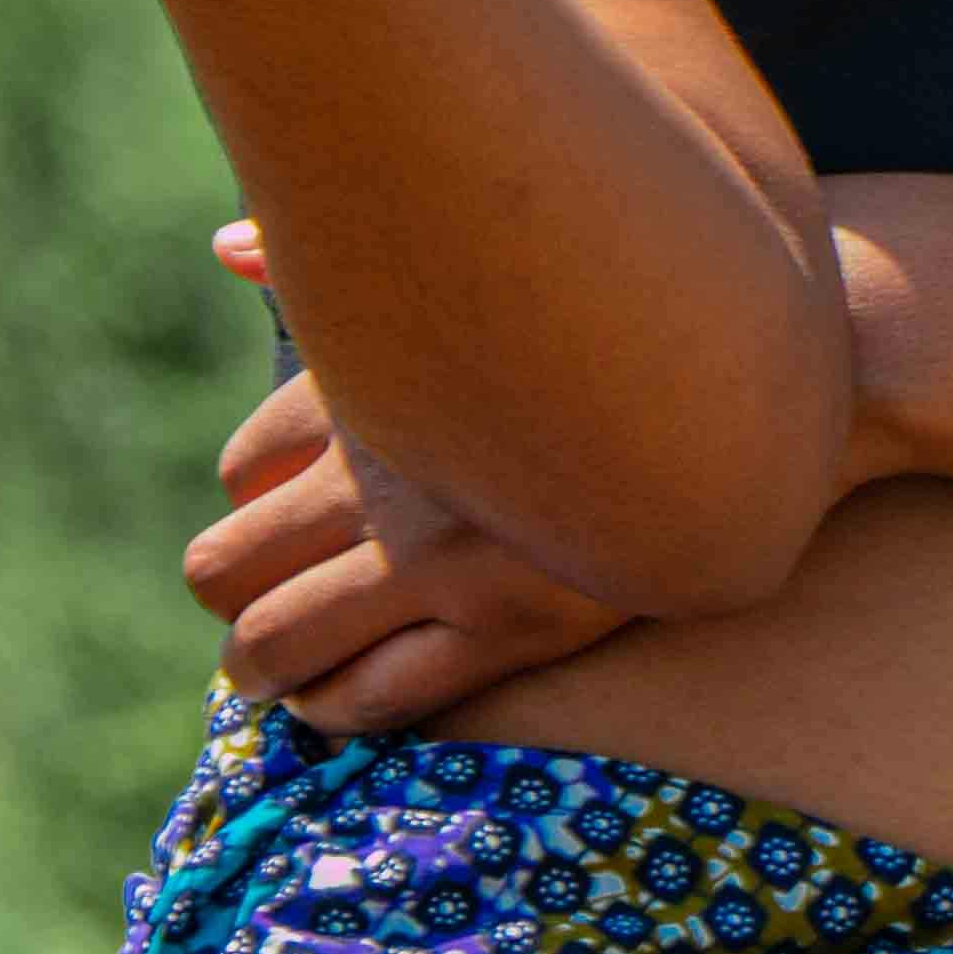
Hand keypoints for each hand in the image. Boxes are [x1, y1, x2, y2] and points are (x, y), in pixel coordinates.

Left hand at [186, 225, 637, 729]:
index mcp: (365, 387)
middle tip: (252, 606)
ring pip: (272, 647)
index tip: (283, 515)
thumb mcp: (454, 270)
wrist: (729, 391)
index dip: (251, 506)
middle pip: (222, 567)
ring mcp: (439, 559)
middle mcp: (382, 477)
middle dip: (229, 593)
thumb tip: (223, 246)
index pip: (240, 471)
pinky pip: (370, 699)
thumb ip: (336, 251)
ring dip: (262, 665)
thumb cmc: (584, 320)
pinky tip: (341, 695)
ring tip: (278, 669)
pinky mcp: (507, 626)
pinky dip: (332, 707)